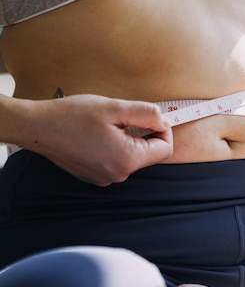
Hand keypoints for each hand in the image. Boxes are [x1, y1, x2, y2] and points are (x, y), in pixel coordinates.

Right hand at [19, 94, 172, 185]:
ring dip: (126, 137)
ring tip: (105, 123)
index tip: (150, 115)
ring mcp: (104, 178)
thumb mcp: (114, 107)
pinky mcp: (93, 175)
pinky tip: (95, 133)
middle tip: (122, 115)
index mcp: (126, 160)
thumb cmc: (73, 115)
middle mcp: (117, 175)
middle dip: (142, 132)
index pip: (165, 149)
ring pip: (131, 155)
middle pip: (148, 153)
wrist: (37, 127)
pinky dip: (113, 145)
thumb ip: (145, 114)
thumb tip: (164, 121)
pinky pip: (115, 160)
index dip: (163, 129)